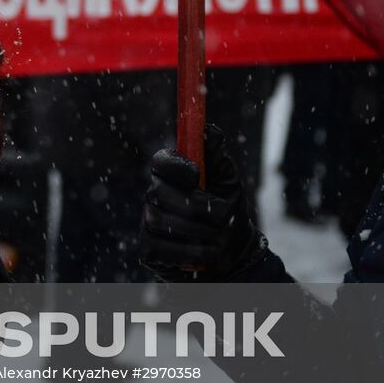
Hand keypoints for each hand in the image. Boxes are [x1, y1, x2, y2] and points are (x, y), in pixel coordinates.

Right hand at [139, 126, 263, 280]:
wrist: (235, 254)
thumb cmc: (228, 213)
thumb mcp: (228, 181)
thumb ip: (216, 155)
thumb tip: (208, 128)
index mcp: (171, 176)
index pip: (160, 162)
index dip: (175, 166)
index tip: (198, 173)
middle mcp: (154, 196)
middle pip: (158, 191)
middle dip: (194, 205)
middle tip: (220, 214)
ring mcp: (148, 223)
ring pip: (159, 220)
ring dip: (197, 230)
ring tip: (218, 236)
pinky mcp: (149, 250)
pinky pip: (161, 248)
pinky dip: (191, 251)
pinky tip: (206, 253)